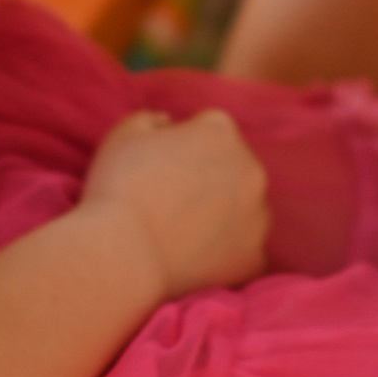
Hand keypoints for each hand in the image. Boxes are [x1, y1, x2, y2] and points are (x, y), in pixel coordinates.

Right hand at [81, 106, 269, 301]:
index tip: (161, 166)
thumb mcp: (125, 133)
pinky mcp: (254, 257)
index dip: (183, 145)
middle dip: (210, 177)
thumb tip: (168, 123)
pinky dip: (224, 253)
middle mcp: (251, 169)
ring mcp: (258, 216)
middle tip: (170, 200)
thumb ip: (152, 118)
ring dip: (221, 214)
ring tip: (180, 231)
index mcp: (221, 132)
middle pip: (233, 167)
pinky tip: (193, 258)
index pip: (210, 128)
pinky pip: (244, 250)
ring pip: (243, 209)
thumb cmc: (119, 187)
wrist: (124, 253)